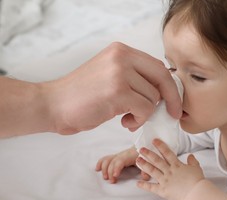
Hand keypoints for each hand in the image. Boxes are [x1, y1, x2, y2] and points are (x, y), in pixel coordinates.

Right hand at [47, 42, 181, 134]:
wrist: (53, 105)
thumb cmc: (82, 95)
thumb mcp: (110, 74)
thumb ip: (134, 77)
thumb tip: (163, 91)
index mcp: (121, 51)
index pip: (158, 66)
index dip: (170, 85)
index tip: (174, 101)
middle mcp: (121, 57)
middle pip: (162, 77)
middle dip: (172, 99)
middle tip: (172, 114)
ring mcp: (119, 73)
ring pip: (153, 97)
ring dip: (145, 113)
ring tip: (128, 117)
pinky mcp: (117, 92)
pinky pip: (145, 108)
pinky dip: (139, 119)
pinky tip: (125, 121)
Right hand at [95, 147, 149, 183]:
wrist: (143, 147)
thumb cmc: (144, 155)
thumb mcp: (147, 162)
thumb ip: (146, 169)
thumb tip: (145, 177)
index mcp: (129, 156)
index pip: (120, 161)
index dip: (116, 168)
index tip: (115, 176)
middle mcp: (121, 155)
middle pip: (111, 162)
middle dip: (109, 172)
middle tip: (112, 181)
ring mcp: (117, 155)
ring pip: (107, 160)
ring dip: (104, 169)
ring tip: (105, 178)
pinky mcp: (115, 157)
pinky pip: (106, 158)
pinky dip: (100, 163)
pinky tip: (97, 169)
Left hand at [136, 139, 204, 199]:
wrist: (196, 193)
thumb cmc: (197, 180)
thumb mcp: (196, 168)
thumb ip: (192, 161)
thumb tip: (191, 155)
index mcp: (177, 165)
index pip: (167, 153)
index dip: (160, 146)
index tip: (154, 140)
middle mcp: (169, 171)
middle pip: (157, 160)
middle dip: (148, 154)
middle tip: (141, 149)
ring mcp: (165, 180)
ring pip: (152, 171)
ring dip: (144, 165)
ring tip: (137, 160)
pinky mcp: (163, 190)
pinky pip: (152, 187)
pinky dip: (144, 185)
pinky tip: (137, 183)